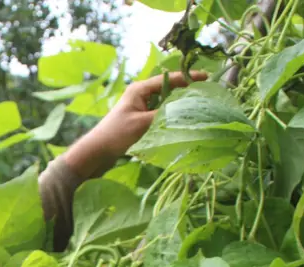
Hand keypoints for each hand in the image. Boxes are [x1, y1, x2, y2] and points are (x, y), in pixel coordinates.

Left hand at [63, 70, 208, 178]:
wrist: (96, 152)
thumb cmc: (116, 135)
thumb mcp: (142, 124)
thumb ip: (165, 115)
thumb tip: (189, 110)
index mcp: (140, 89)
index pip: (169, 79)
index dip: (188, 78)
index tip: (207, 78)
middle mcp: (141, 95)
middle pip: (170, 90)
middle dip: (187, 92)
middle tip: (207, 96)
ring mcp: (141, 108)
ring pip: (166, 103)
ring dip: (180, 106)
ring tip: (200, 109)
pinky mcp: (141, 120)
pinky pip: (161, 115)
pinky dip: (171, 117)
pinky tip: (183, 123)